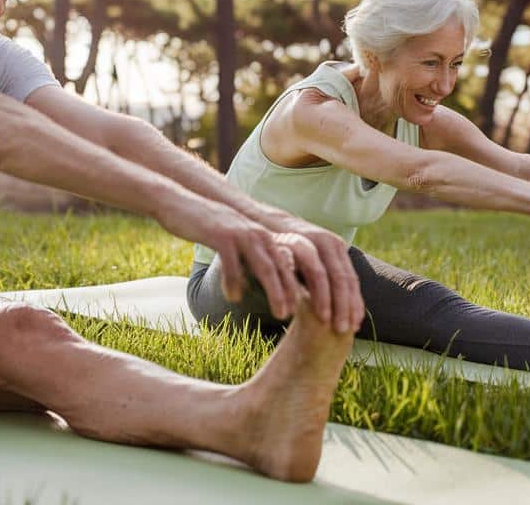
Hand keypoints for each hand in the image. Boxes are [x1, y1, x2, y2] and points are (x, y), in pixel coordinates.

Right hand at [173, 201, 359, 333]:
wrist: (183, 206)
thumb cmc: (220, 236)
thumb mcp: (252, 251)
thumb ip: (273, 266)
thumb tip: (294, 297)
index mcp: (284, 240)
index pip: (322, 267)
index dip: (338, 293)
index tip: (346, 319)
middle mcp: (271, 235)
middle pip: (304, 266)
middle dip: (319, 296)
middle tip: (326, 323)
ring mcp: (247, 234)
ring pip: (270, 265)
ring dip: (278, 291)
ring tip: (283, 314)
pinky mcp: (223, 235)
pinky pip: (233, 262)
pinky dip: (235, 281)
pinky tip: (234, 297)